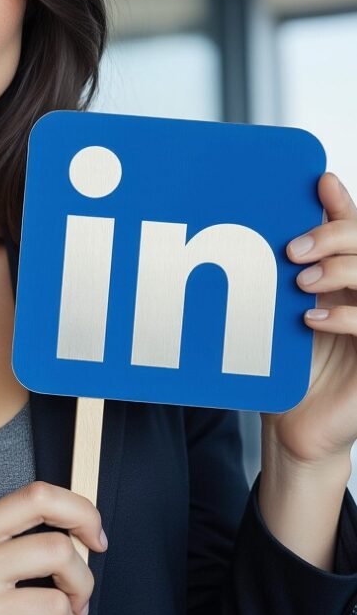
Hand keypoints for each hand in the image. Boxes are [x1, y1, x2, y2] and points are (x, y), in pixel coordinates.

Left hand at [260, 171, 356, 469]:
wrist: (293, 431)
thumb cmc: (286, 371)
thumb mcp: (280, 313)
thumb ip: (286, 274)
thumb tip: (268, 231)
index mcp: (347, 281)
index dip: (343, 205)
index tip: (319, 182)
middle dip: (336, 236)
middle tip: (292, 249)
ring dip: (341, 270)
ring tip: (301, 284)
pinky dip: (346, 315)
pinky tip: (312, 320)